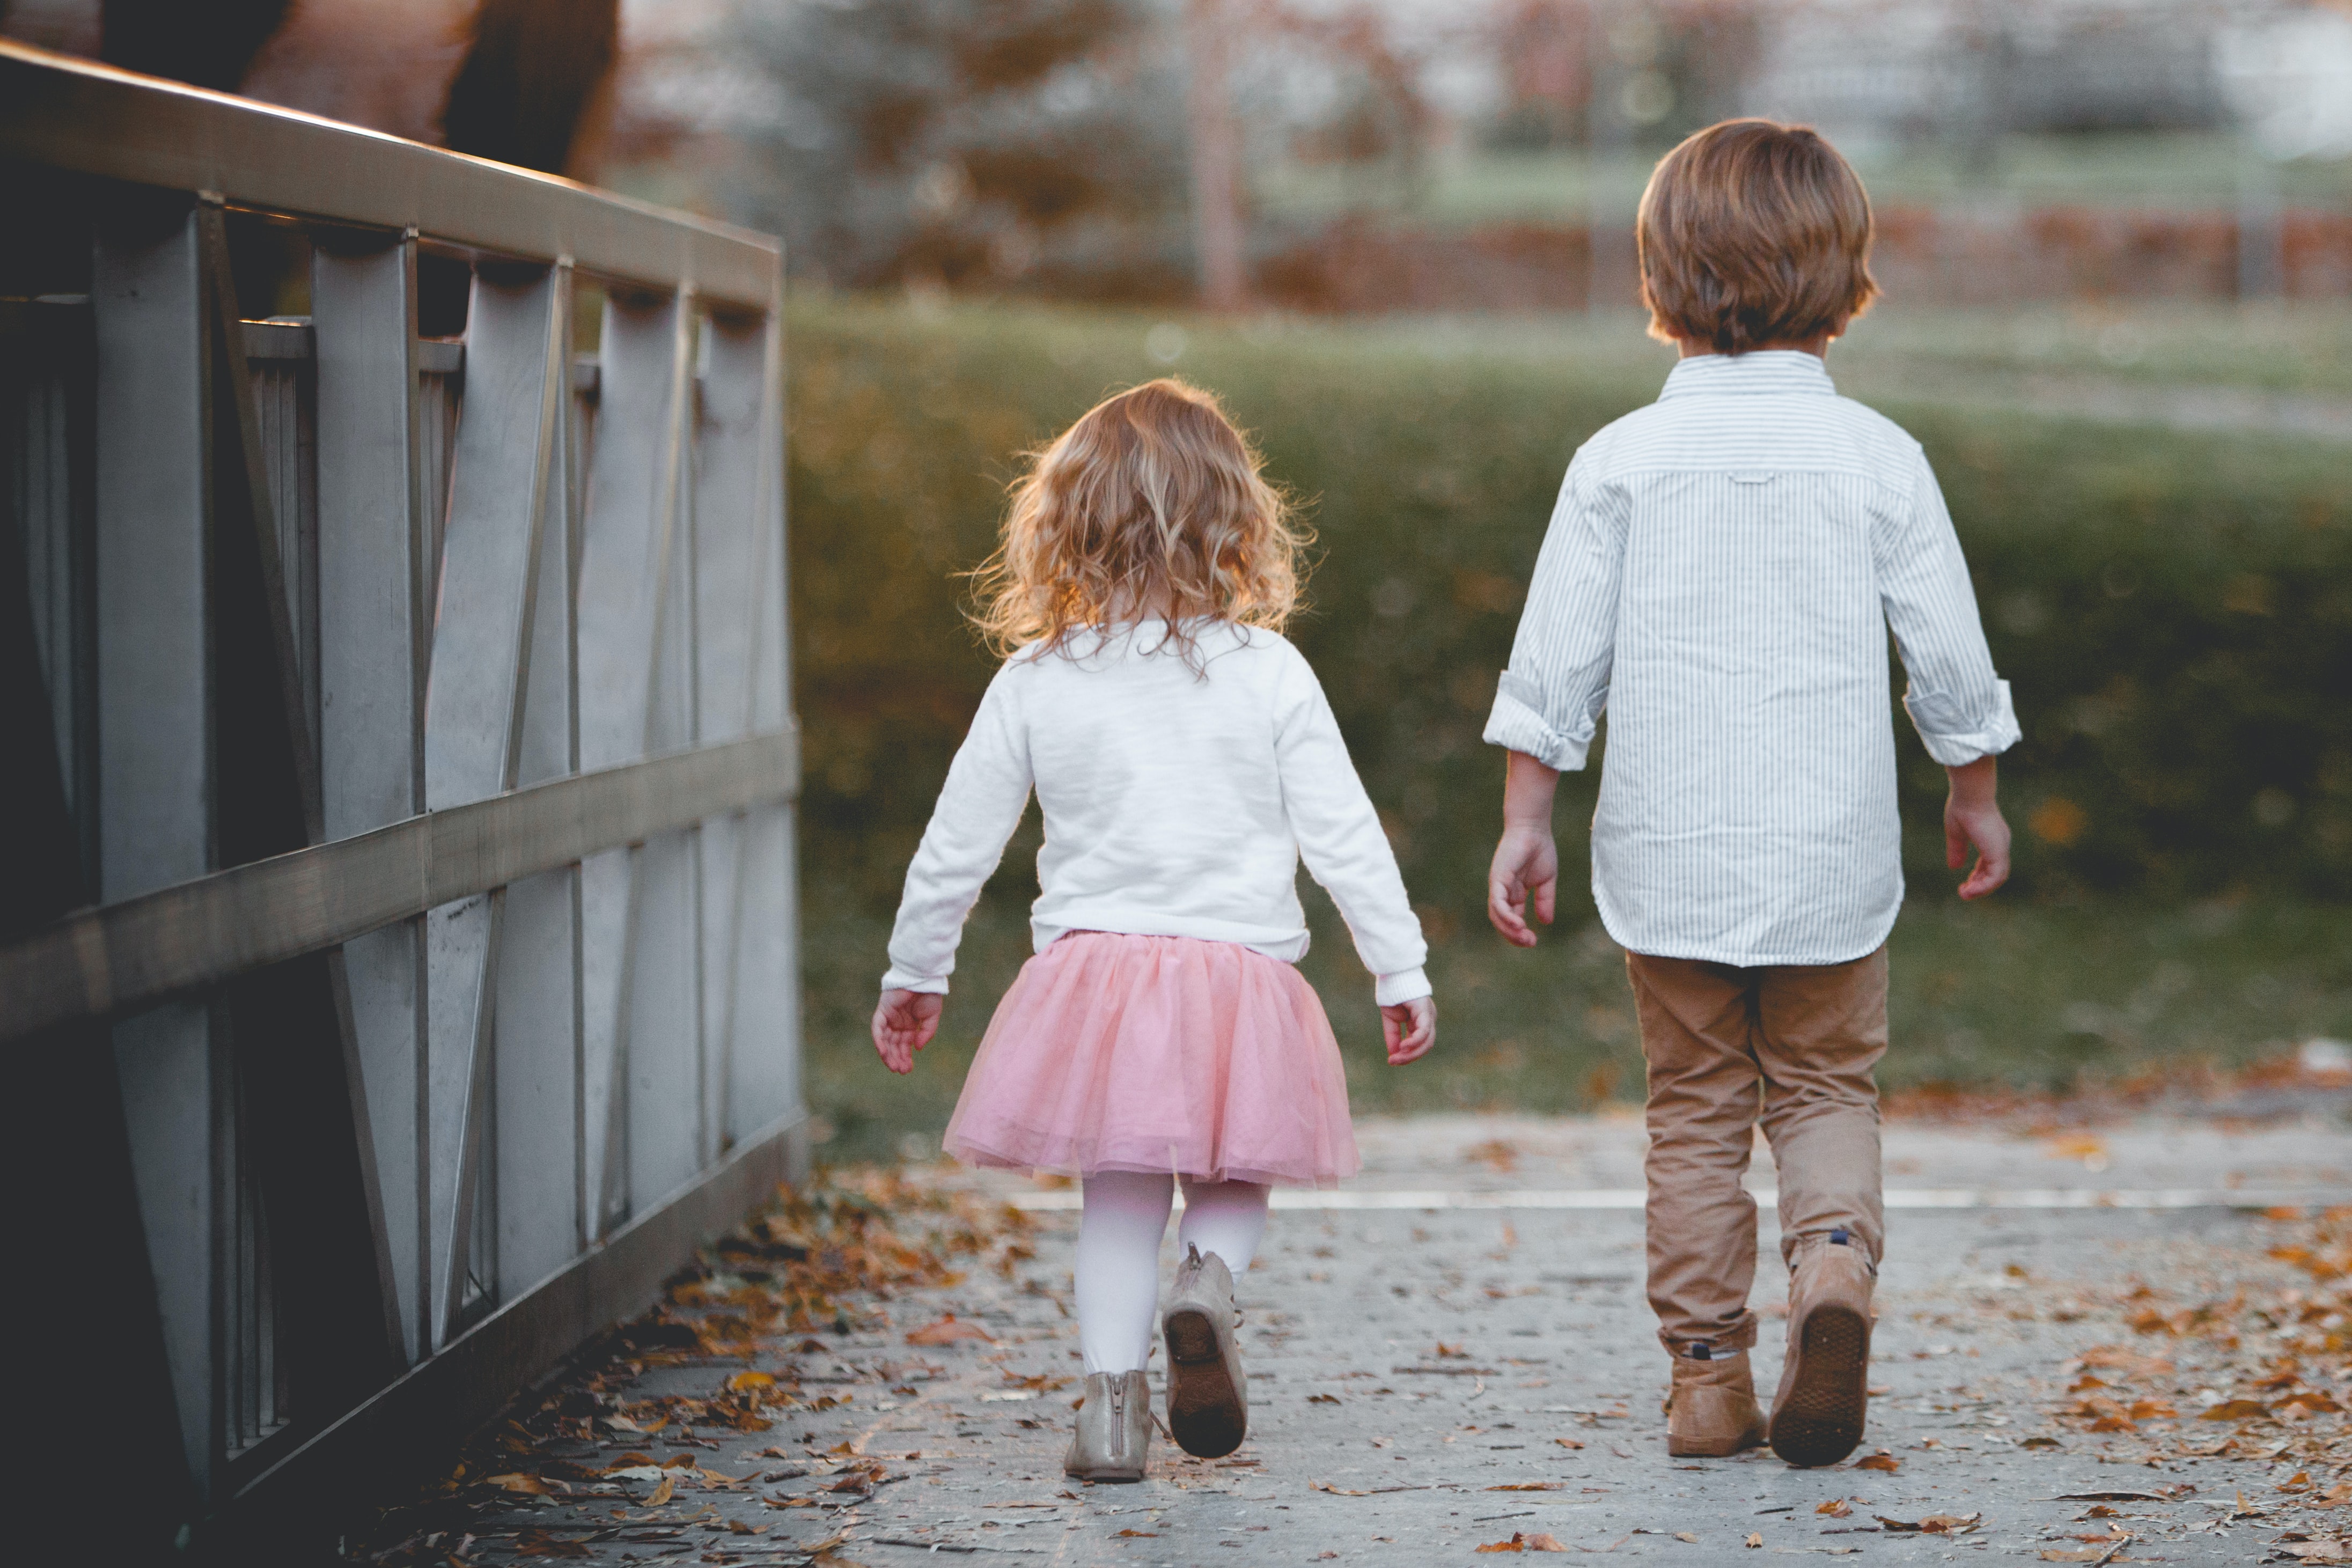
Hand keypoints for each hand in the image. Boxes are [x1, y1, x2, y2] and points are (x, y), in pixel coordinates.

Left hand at [871, 988, 942, 1072]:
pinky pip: (877, 1028)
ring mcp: (889, 1017)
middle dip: (897, 1059)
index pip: (904, 1045)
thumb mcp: (931, 1017)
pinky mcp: (882, 1010)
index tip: (908, 1069)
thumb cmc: (929, 994)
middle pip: (894, 1045)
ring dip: (888, 1054)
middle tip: (901, 1071)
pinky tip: (884, 1052)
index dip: (905, 1057)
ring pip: (885, 1040)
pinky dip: (879, 1041)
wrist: (923, 977)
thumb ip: (926, 1033)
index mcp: (909, 1025)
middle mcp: (897, 1023)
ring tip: (894, 1066)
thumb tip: (917, 1048)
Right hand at [1382, 996, 1435, 1064]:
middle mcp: (1428, 1019)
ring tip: (1396, 1057)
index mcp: (1421, 1021)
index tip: (1392, 1061)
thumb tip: (1393, 1054)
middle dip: (1409, 1057)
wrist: (1392, 973)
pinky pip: (1423, 1030)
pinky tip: (1403, 1047)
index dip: (1407, 1055)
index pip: (1420, 1044)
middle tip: (1393, 1062)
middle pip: (1425, 1046)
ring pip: (1427, 1042)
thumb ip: (1393, 1036)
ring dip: (1411, 1053)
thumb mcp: (1391, 1019)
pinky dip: (1414, 1041)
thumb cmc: (1392, 992)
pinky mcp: (1425, 1010)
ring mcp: (1429, 1015)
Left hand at [1487, 824, 1558, 947]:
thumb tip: (1546, 922)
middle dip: (1514, 936)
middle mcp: (1502, 892)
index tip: (1533, 942)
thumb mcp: (1546, 881)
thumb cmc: (1539, 850)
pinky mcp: (1498, 878)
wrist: (1534, 828)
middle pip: (1501, 921)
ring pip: (1497, 915)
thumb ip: (1545, 901)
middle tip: (1530, 943)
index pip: (1511, 919)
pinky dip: (1505, 915)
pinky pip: (1497, 901)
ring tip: (1525, 937)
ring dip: (1509, 930)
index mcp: (1513, 893)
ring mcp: (1498, 885)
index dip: (1519, 933)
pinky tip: (1518, 924)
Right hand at [1944, 755, 2010, 899]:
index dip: (1979, 876)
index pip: (1990, 863)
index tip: (1966, 883)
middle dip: (1980, 885)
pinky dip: (1983, 887)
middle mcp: (2000, 844)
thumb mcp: (1956, 834)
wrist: (1971, 796)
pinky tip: (1969, 891)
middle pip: (1996, 873)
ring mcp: (2001, 849)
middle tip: (1964, 893)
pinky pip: (1995, 878)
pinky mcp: (1998, 853)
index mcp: (1993, 838)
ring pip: (1997, 878)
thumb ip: (1957, 851)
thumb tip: (1954, 867)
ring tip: (1965, 894)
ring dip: (1981, 889)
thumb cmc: (1962, 808)